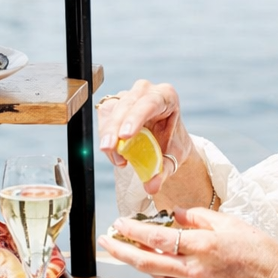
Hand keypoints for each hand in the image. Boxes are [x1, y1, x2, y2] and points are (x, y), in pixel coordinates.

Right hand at [97, 79, 195, 194]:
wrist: (165, 139)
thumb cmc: (171, 142)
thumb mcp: (173, 156)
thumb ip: (164, 170)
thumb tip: (151, 186)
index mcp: (166, 96)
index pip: (150, 102)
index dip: (136, 117)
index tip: (125, 135)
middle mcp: (146, 91)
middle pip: (126, 105)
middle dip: (114, 128)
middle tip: (109, 149)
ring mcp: (128, 95)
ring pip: (112, 111)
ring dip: (109, 135)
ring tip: (118, 159)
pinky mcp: (114, 104)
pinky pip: (104, 118)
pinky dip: (106, 137)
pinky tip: (114, 152)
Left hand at [99, 207, 277, 277]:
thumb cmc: (260, 252)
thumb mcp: (231, 223)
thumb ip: (198, 217)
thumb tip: (175, 215)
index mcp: (204, 245)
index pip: (159, 237)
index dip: (135, 230)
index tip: (120, 222)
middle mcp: (195, 269)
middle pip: (146, 261)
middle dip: (120, 251)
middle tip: (105, 241)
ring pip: (156, 273)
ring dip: (136, 261)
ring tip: (122, 248)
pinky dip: (159, 269)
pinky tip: (154, 260)